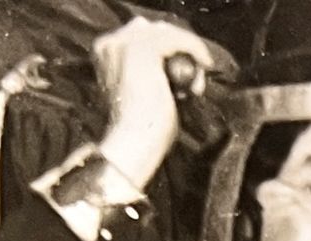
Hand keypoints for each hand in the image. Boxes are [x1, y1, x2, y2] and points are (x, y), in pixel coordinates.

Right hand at [92, 14, 226, 189]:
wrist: (133, 140)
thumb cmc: (140, 129)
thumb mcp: (143, 95)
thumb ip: (152, 77)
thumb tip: (175, 74)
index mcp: (105, 54)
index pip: (140, 37)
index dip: (167, 51)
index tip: (187, 75)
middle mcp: (110, 43)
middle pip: (153, 30)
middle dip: (178, 50)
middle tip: (195, 77)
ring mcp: (124, 42)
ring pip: (167, 33)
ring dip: (188, 54)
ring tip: (196, 84)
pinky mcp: (143, 48)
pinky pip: (177, 39)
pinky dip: (195, 50)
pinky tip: (205, 65)